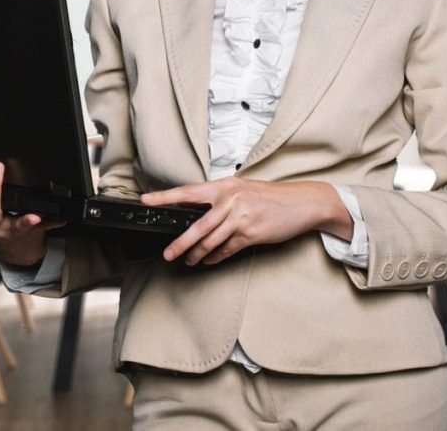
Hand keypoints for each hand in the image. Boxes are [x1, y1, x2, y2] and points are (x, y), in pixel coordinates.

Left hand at [140, 178, 352, 265]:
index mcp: (224, 186)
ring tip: (188, 261)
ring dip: (197, 254)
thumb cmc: (269, 197)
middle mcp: (230, 200)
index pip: (187, 191)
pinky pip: (226, 249)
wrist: (301, 203)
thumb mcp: (241, 190)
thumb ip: (218, 198)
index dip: (164, 197)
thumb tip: (191, 207)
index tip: (145, 201)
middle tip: (167, 254)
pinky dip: (216, 257)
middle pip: (196, 226)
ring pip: (210, 241)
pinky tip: (210, 261)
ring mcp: (240, 218)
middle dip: (179, 243)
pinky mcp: (251, 234)